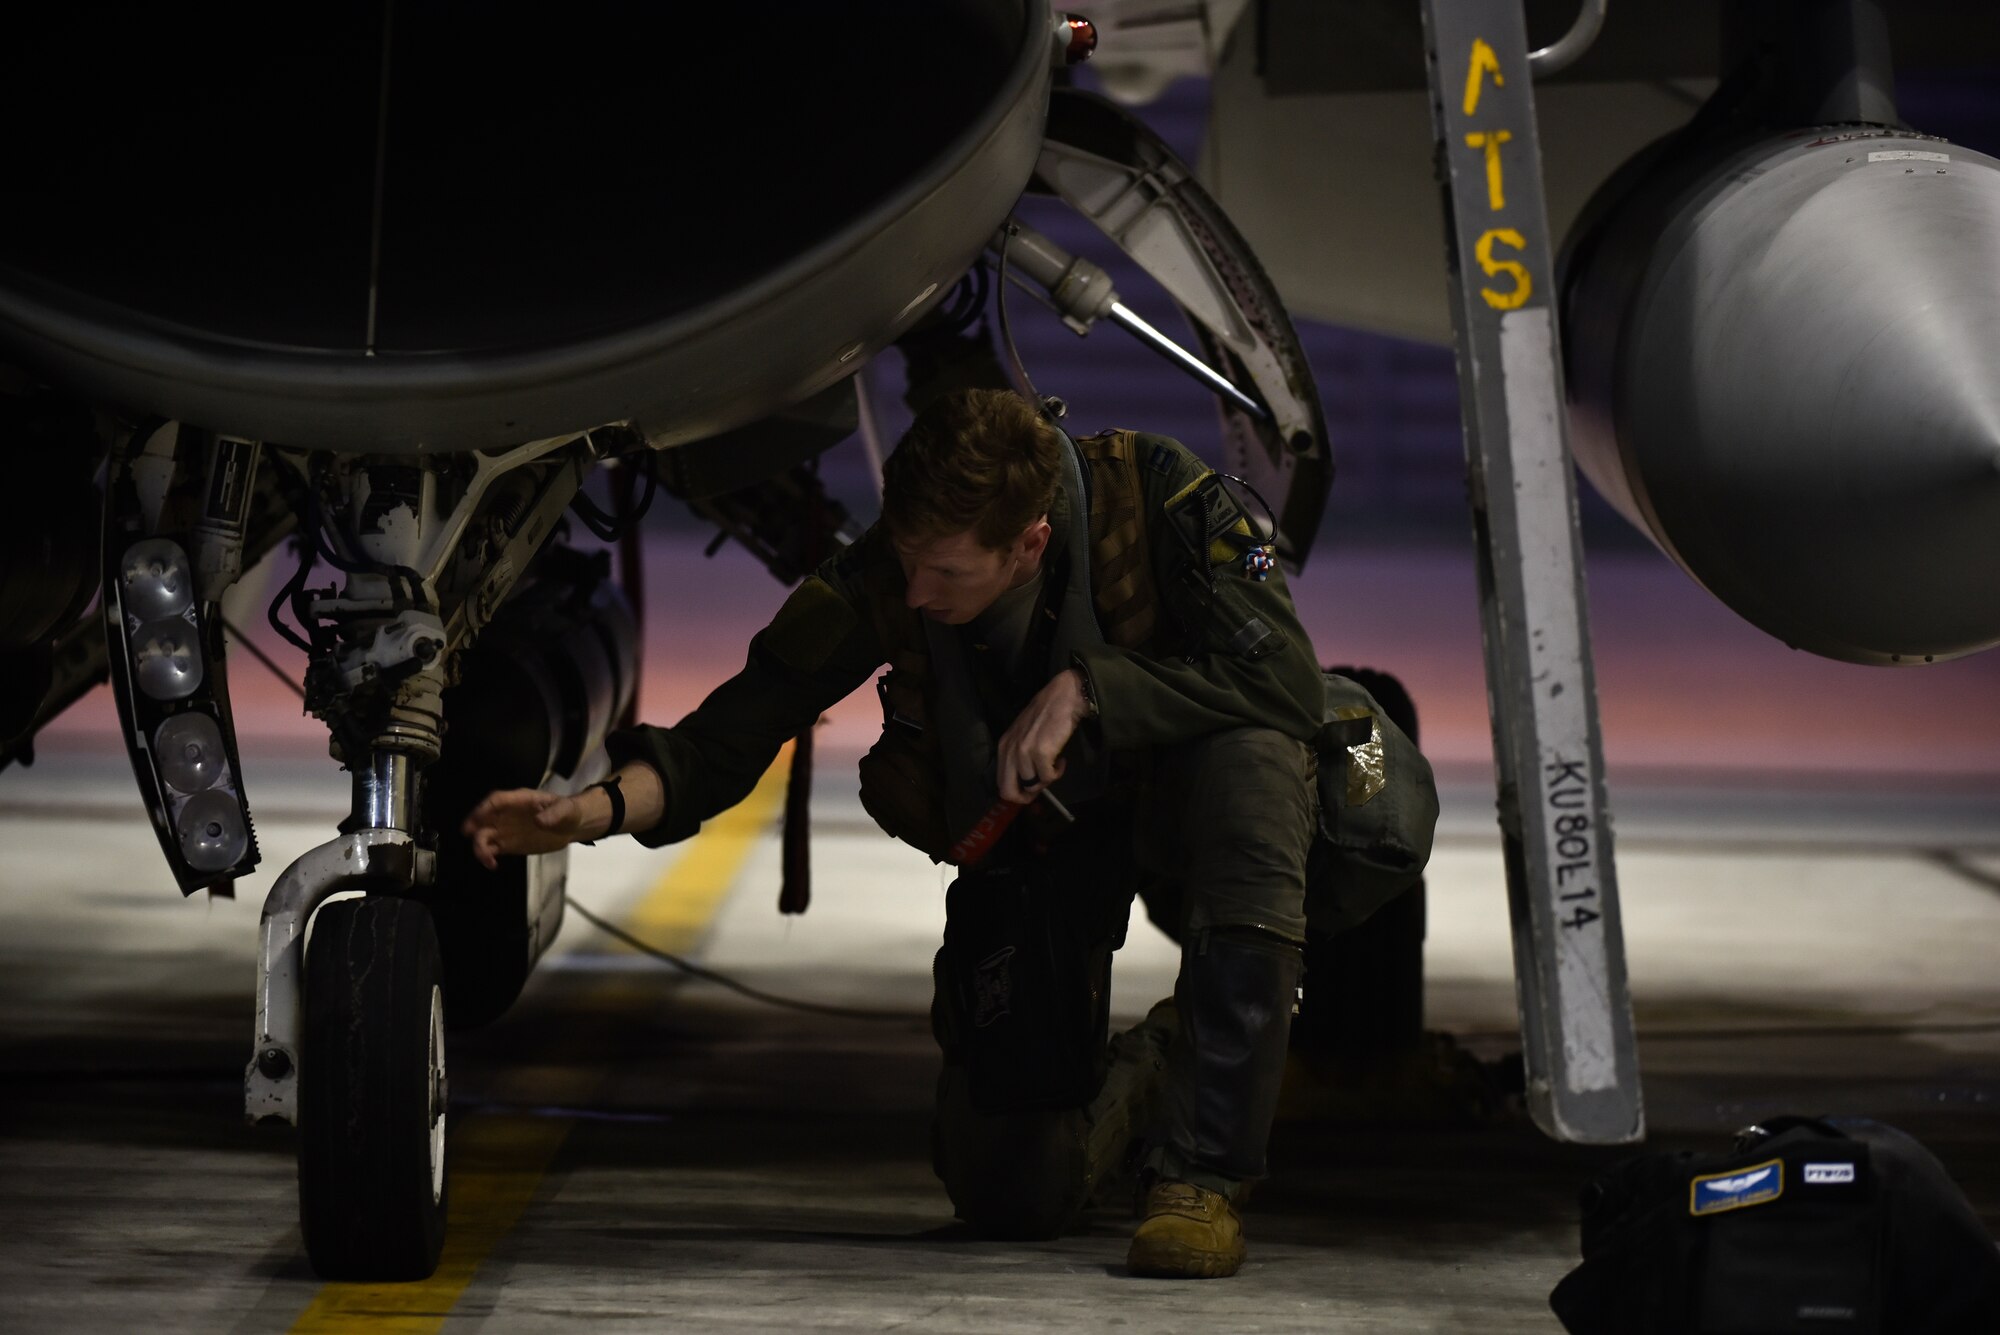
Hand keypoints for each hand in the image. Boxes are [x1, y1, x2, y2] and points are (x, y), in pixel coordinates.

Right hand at [461, 788, 590, 870]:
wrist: (572, 826)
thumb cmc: (568, 812)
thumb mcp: (567, 810)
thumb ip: (555, 814)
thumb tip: (539, 821)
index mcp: (519, 800)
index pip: (496, 800)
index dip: (484, 808)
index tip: (477, 818)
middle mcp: (507, 814)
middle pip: (484, 817)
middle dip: (474, 825)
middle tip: (468, 835)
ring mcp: (506, 830)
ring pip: (485, 835)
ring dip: (480, 846)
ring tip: (487, 859)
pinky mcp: (508, 844)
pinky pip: (492, 849)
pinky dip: (488, 857)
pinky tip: (493, 865)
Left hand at [995, 668, 1090, 803]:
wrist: (1064, 696)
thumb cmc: (1046, 715)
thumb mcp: (1024, 735)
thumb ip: (1019, 756)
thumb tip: (1025, 781)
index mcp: (1003, 746)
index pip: (1001, 783)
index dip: (1016, 793)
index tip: (1031, 789)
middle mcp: (1009, 750)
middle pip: (1008, 791)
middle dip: (1026, 796)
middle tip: (1042, 787)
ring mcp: (1024, 751)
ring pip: (1031, 785)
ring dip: (1046, 780)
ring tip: (1054, 766)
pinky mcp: (1041, 752)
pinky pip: (1048, 777)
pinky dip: (1057, 773)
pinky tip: (1061, 760)